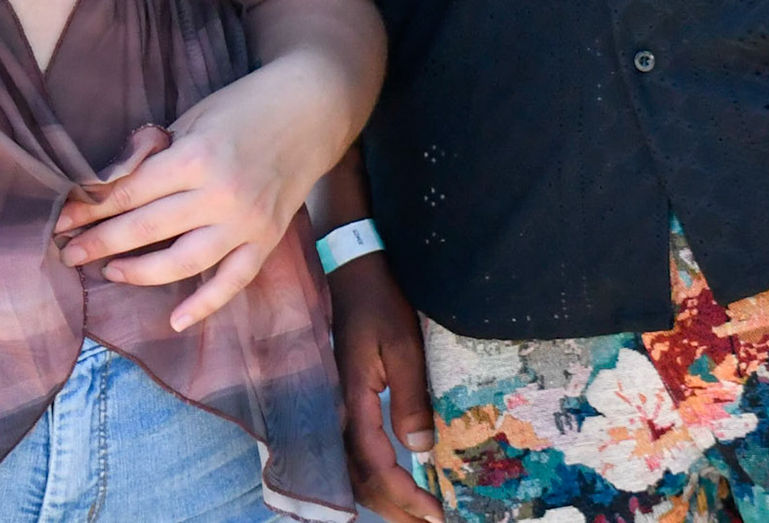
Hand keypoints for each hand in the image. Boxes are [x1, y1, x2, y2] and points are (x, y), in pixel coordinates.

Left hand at [55, 60, 346, 331]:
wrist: (311, 107)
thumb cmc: (245, 105)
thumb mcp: (194, 116)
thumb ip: (157, 154)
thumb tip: (110, 185)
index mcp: (196, 156)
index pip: (130, 193)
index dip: (90, 210)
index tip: (61, 223)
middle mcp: (220, 194)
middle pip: (146, 229)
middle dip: (101, 243)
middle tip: (68, 255)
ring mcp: (246, 221)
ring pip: (182, 263)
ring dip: (139, 273)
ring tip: (110, 273)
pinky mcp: (267, 238)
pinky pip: (233, 280)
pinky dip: (205, 304)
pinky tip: (176, 321)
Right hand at [331, 254, 440, 522]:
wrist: (352, 270)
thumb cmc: (379, 302)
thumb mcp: (402, 345)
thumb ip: (410, 398)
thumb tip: (419, 449)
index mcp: (351, 401)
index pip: (376, 467)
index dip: (405, 496)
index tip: (434, 514)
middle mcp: (336, 412)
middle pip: (359, 481)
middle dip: (395, 508)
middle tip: (430, 521)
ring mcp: (334, 407)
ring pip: (351, 472)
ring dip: (382, 498)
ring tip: (415, 511)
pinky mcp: (339, 401)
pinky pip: (350, 453)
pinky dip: (371, 477)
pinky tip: (392, 481)